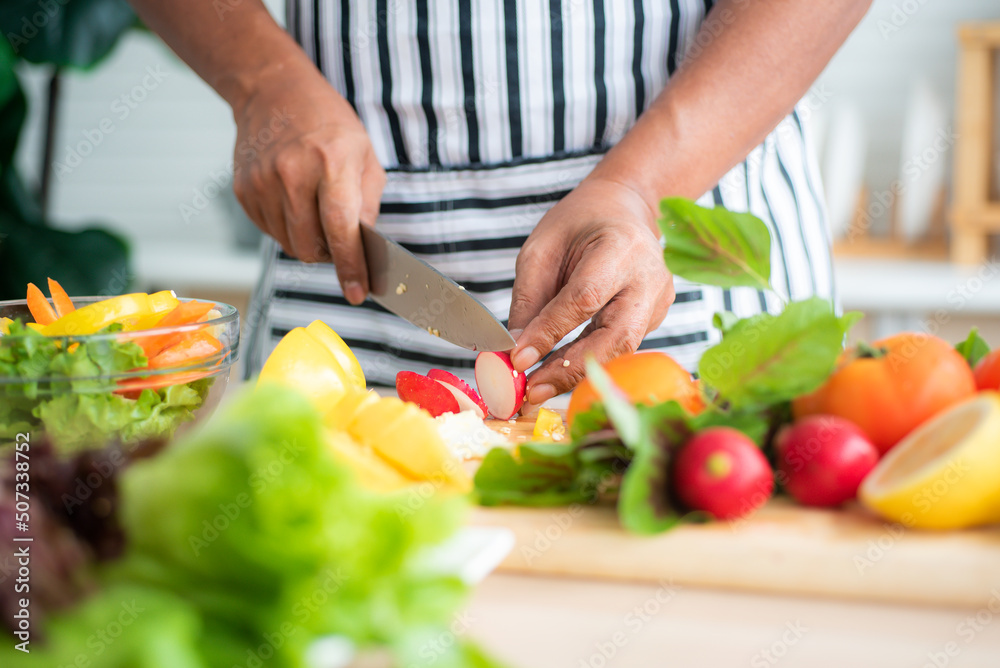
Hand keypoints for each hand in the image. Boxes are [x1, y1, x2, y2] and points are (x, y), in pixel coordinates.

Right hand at [231, 62, 384, 304]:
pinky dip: (289, 229)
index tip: (358, 293)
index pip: (340, 228)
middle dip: (331, 256)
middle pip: (310, 247)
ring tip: (317, 211)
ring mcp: (262, 182)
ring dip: (310, 243)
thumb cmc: (328, 124)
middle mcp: (292, 173)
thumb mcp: (364, 155)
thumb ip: (368, 206)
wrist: (273, 92)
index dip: (350, 266)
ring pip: (290, 245)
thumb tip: (365, 250)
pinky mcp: (244, 191)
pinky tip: (295, 202)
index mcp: (331, 161)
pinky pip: (271, 232)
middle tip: (341, 240)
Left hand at [508, 177, 674, 405]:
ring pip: (621, 350)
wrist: (626, 209)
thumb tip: (517, 349)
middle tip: (531, 392)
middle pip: (616, 337)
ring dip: (577, 374)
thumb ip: (530, 298)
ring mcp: (659, 300)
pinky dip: (588, 363)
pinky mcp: (656, 317)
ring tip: (538, 391)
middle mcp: (649, 277)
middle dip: (571, 369)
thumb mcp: (542, 247)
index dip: (551, 332)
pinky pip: (620, 347)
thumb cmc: (580, 223)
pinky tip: (559, 374)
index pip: (584, 298)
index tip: (518, 359)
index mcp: (620, 247)